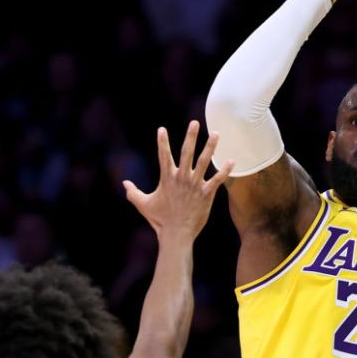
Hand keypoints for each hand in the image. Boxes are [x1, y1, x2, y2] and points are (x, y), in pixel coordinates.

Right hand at [122, 121, 232, 241]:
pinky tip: (232, 160)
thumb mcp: (143, 205)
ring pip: (204, 162)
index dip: (162, 142)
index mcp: (167, 178)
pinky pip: (217, 180)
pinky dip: (224, 171)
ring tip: (216, 133)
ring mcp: (195, 185)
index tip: (162, 129)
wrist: (176, 235)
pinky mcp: (206, 194)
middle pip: (187, 153)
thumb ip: (133, 192)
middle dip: (190, 137)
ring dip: (210, 147)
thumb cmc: (160, 220)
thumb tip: (124, 183)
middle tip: (194, 123)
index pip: (163, 155)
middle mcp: (181, 178)